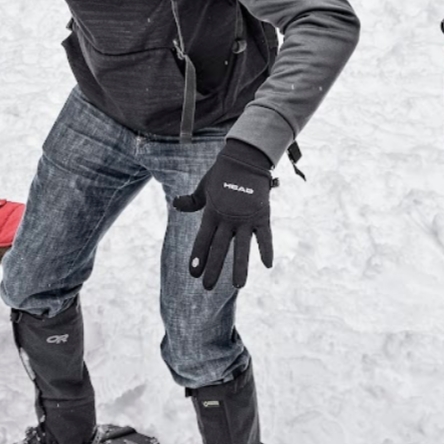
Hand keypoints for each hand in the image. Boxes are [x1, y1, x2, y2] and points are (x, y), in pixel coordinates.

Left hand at [172, 140, 274, 289]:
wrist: (245, 157)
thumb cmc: (221, 173)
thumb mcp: (204, 188)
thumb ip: (192, 201)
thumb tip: (175, 204)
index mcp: (212, 213)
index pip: (202, 240)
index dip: (198, 256)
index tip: (194, 273)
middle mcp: (227, 219)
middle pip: (219, 248)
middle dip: (213, 268)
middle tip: (207, 287)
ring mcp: (245, 218)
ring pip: (242, 248)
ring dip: (240, 267)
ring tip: (239, 286)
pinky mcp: (262, 215)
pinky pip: (265, 236)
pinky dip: (267, 249)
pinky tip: (267, 265)